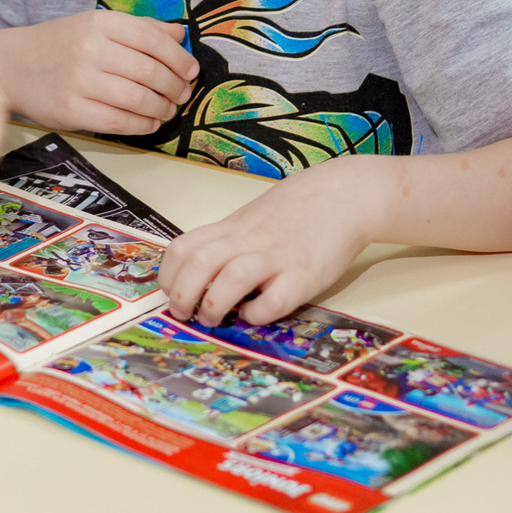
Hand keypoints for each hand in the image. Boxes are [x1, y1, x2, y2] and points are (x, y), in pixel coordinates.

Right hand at [0, 13, 195, 138]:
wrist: (11, 65)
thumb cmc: (59, 45)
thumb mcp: (95, 25)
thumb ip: (139, 28)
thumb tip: (180, 35)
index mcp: (99, 22)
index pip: (152, 39)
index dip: (179, 58)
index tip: (191, 70)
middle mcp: (89, 49)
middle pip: (150, 72)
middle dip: (174, 87)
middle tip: (182, 94)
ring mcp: (79, 81)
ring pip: (138, 99)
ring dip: (162, 109)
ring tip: (167, 110)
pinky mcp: (71, 110)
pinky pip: (118, 122)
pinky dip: (142, 125)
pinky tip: (149, 123)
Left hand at [159, 164, 372, 326]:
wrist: (343, 195)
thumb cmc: (294, 211)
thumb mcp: (250, 220)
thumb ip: (226, 243)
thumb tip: (198, 277)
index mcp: (231, 228)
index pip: (183, 248)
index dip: (168, 275)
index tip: (170, 293)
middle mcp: (248, 242)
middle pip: (199, 263)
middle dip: (182, 295)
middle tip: (184, 313)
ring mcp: (276, 258)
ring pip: (231, 279)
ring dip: (213, 305)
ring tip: (213, 317)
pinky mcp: (304, 276)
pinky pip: (274, 300)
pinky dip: (257, 313)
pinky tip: (254, 313)